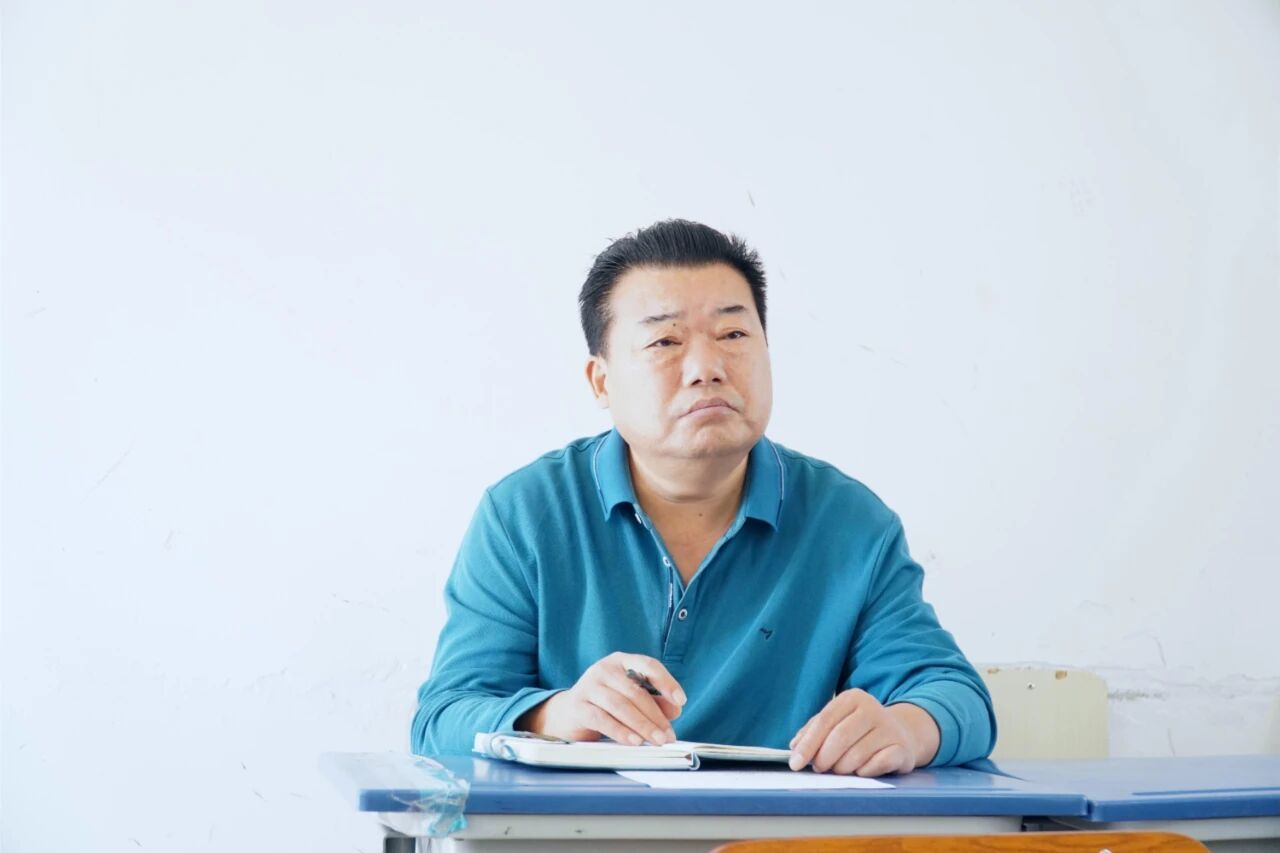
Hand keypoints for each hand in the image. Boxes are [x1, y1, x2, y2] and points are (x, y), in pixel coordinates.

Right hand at [516, 652, 686, 745]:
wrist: (567, 713)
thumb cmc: (605, 703)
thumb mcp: (631, 698)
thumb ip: (655, 701)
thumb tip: (675, 710)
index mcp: (621, 661)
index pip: (648, 665)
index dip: (666, 682)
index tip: (680, 701)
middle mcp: (604, 669)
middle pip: (635, 691)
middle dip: (655, 716)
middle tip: (668, 735)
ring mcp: (589, 686)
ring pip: (620, 705)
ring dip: (641, 725)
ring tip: (656, 740)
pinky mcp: (578, 705)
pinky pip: (602, 719)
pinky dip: (620, 731)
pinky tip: (634, 741)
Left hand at [788, 689, 938, 775]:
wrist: (901, 734)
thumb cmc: (859, 729)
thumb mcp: (837, 722)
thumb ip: (813, 731)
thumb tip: (795, 747)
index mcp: (852, 698)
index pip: (825, 721)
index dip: (808, 744)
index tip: (795, 763)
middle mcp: (872, 708)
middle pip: (840, 737)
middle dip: (823, 758)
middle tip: (818, 768)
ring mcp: (889, 728)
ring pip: (856, 755)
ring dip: (842, 768)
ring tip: (839, 769)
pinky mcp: (902, 749)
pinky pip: (876, 765)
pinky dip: (863, 772)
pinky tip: (861, 770)